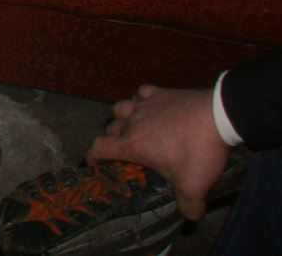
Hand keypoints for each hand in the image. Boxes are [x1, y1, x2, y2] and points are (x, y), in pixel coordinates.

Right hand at [87, 85, 228, 220]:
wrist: (217, 117)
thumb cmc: (198, 151)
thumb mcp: (194, 186)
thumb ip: (189, 206)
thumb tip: (191, 217)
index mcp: (133, 144)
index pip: (100, 147)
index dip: (92, 156)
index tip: (93, 163)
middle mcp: (133, 122)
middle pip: (110, 127)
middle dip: (112, 139)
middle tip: (125, 150)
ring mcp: (145, 105)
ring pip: (121, 107)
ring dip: (122, 117)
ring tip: (132, 125)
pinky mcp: (160, 93)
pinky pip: (141, 93)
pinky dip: (141, 99)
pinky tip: (149, 106)